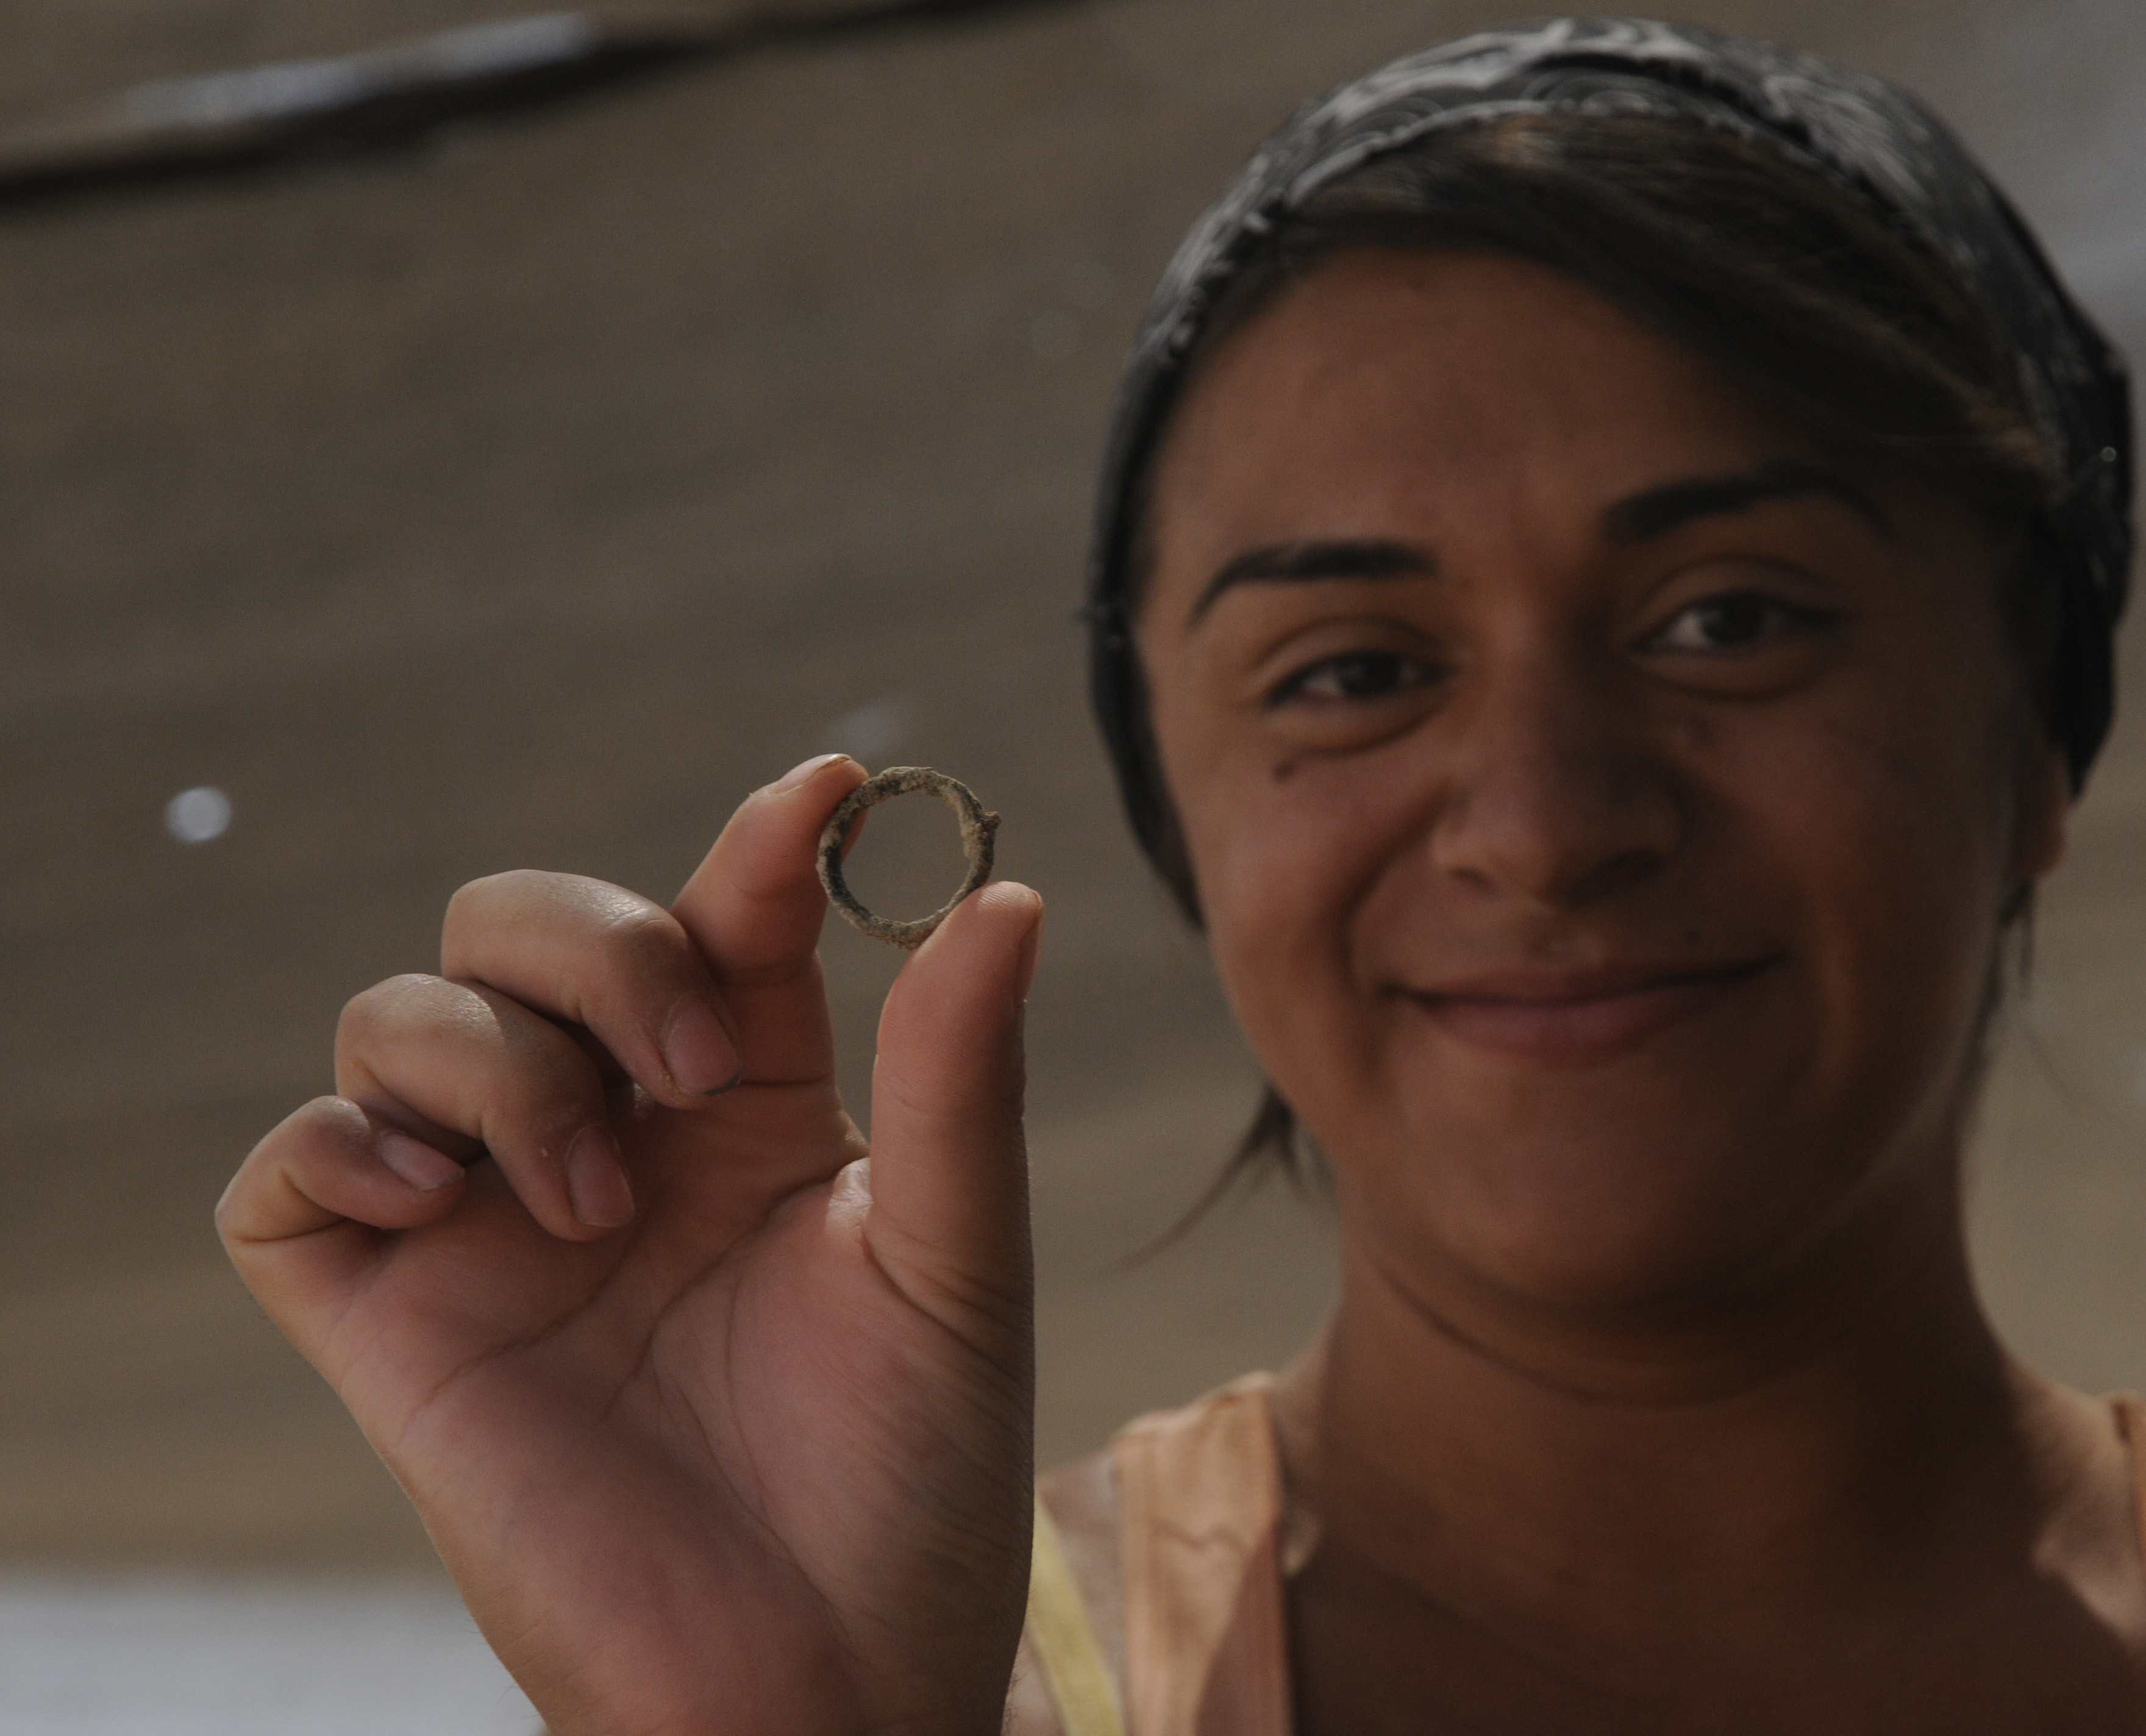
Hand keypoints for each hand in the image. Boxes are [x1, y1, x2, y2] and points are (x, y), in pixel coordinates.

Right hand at [218, 754, 1039, 1735]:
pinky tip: (438, 1197)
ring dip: (502, 1062)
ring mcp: (492, 1225)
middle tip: (707, 1067)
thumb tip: (1006, 891)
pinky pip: (289, 1173)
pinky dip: (337, 1143)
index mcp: (754, 1108)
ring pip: (403, 1013)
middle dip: (603, 944)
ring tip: (603, 1206)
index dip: (759, 844)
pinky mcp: (391, 1324)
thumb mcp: (956, 1261)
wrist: (831, 1678)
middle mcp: (614, 1138)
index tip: (828, 795)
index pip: (721, 918)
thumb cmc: (913, 1480)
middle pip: (522, 921)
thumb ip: (961, 1077)